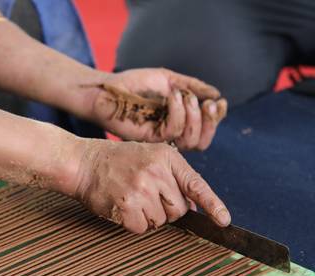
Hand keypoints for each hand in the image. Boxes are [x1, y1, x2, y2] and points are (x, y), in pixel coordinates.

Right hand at [74, 139, 230, 232]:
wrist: (83, 163)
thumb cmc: (117, 162)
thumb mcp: (150, 157)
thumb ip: (173, 176)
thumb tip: (192, 207)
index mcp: (167, 158)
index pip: (196, 185)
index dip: (213, 205)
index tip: (224, 221)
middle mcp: (156, 172)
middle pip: (179, 209)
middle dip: (166, 209)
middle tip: (146, 196)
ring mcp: (141, 189)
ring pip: (160, 221)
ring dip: (147, 217)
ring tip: (131, 199)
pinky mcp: (126, 206)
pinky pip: (141, 228)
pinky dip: (132, 223)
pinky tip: (122, 208)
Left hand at [87, 68, 227, 150]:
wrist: (108, 89)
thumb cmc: (133, 84)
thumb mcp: (168, 80)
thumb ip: (192, 87)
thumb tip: (217, 94)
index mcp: (178, 122)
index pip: (204, 130)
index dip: (216, 119)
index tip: (220, 102)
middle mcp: (170, 134)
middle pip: (201, 142)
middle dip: (210, 123)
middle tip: (208, 104)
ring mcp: (159, 138)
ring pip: (190, 140)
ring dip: (194, 116)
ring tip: (184, 96)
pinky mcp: (148, 138)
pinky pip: (172, 131)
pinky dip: (177, 112)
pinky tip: (171, 96)